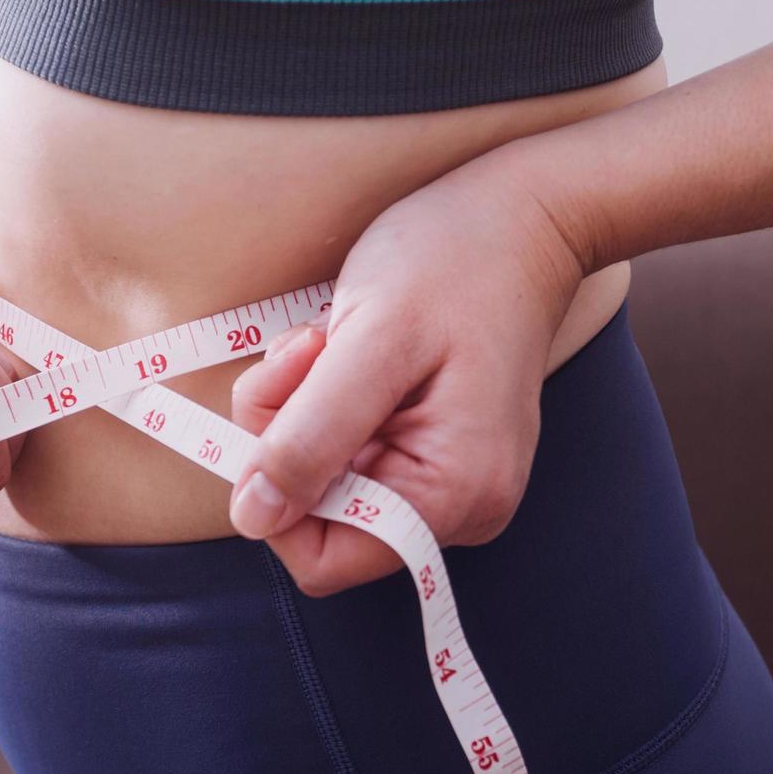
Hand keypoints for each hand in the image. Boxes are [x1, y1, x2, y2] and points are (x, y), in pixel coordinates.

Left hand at [223, 168, 589, 595]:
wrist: (520, 214)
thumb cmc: (455, 262)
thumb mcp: (369, 343)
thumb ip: (310, 436)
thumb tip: (253, 517)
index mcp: (452, 495)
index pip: (323, 560)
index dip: (275, 498)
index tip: (280, 411)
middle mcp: (457, 506)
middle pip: (316, 514)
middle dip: (288, 434)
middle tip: (311, 354)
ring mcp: (445, 479)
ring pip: (319, 477)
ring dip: (300, 406)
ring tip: (332, 341)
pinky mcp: (425, 447)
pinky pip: (341, 448)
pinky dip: (321, 398)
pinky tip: (345, 347)